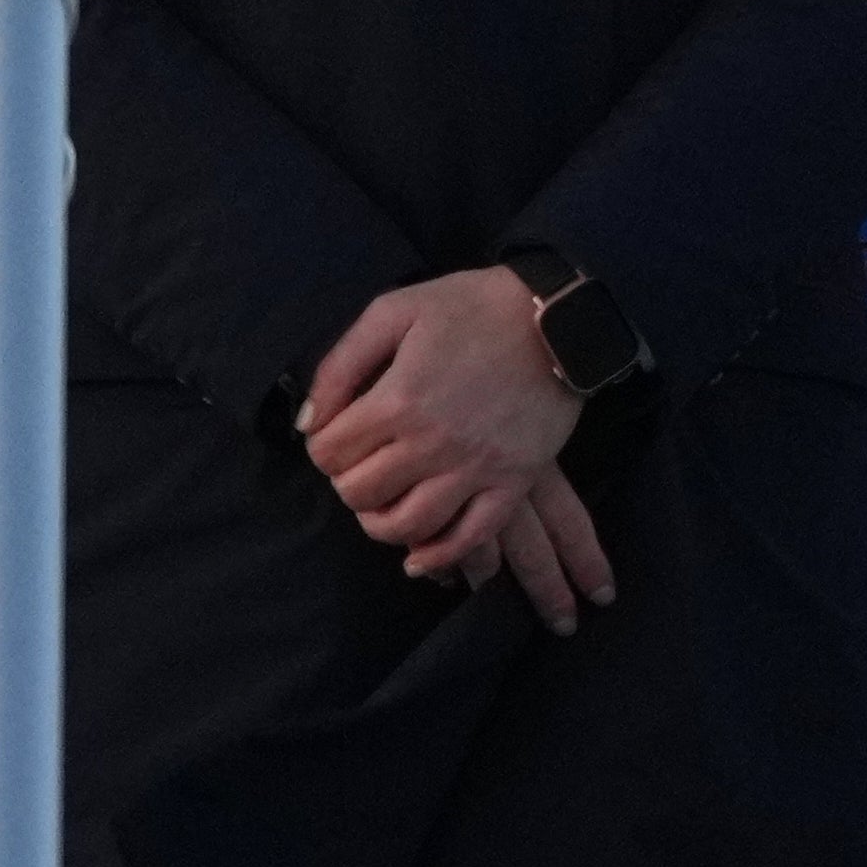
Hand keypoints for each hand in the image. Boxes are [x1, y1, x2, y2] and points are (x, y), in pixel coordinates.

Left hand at [300, 269, 608, 632]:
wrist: (559, 317)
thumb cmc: (471, 307)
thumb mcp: (393, 311)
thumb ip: (340, 365)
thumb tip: (307, 423)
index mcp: (398, 400)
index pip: (329, 453)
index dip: (322, 447)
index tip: (336, 436)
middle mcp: (432, 443)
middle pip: (360, 494)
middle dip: (348, 483)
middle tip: (360, 466)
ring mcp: (476, 468)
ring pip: (408, 525)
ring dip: (381, 524)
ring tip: (382, 506)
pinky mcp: (513, 481)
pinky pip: (471, 537)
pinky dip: (438, 555)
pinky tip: (417, 559)